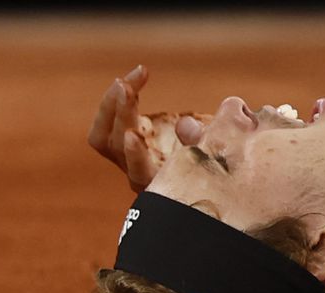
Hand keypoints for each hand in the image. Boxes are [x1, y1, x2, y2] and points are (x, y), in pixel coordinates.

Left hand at [88, 65, 211, 191]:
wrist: (214, 156)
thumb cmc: (220, 157)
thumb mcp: (217, 149)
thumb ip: (204, 140)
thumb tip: (187, 127)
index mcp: (162, 184)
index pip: (140, 173)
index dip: (135, 156)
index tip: (132, 135)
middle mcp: (140, 174)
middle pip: (117, 148)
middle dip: (121, 114)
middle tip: (127, 87)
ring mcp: (129, 158)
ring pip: (104, 136)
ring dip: (113, 102)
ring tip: (133, 78)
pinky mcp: (125, 139)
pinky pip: (108, 121)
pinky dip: (117, 97)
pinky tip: (140, 75)